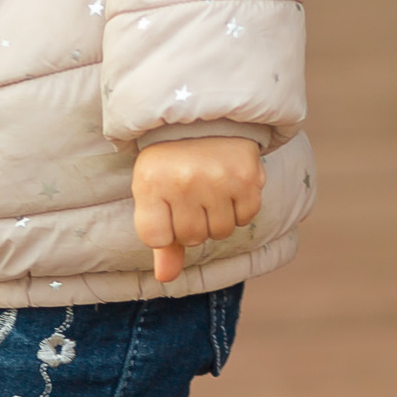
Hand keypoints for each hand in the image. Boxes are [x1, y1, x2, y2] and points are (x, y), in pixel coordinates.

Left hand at [132, 136, 264, 283]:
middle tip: (189, 194)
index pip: (156, 238)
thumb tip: (166, 278)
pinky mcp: (246, 176)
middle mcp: (182, 181)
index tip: (165, 206)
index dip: (164, 229)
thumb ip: (161, 240)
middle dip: (191, 223)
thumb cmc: (172, 161)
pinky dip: (239, 208)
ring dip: (216, 218)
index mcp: (150, 182)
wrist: (204, 118)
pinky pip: (245, 217)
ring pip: (220, 232)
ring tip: (209, 190)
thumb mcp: (153, 192)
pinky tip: (229, 186)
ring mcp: (216, 179)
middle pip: (191, 238)